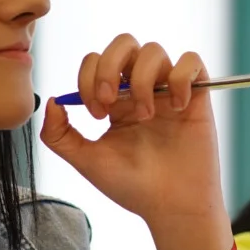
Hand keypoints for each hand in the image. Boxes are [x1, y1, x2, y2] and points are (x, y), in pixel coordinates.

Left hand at [39, 35, 224, 227]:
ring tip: (146, 115)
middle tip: (109, 102)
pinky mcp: (197, 97)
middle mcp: (141, 90)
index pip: (96, 61)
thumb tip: (52, 101)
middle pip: (124, 43)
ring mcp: (168, 91)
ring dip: (142, 80)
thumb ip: (59, 135)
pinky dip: (181, 77)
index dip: (89, 77)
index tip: (95, 113)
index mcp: (114, 101)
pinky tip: (177, 107)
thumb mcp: (86, 161)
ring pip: (154, 50)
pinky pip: (192, 61)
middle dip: (109, 66)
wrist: (170, 206)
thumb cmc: (132, 186)